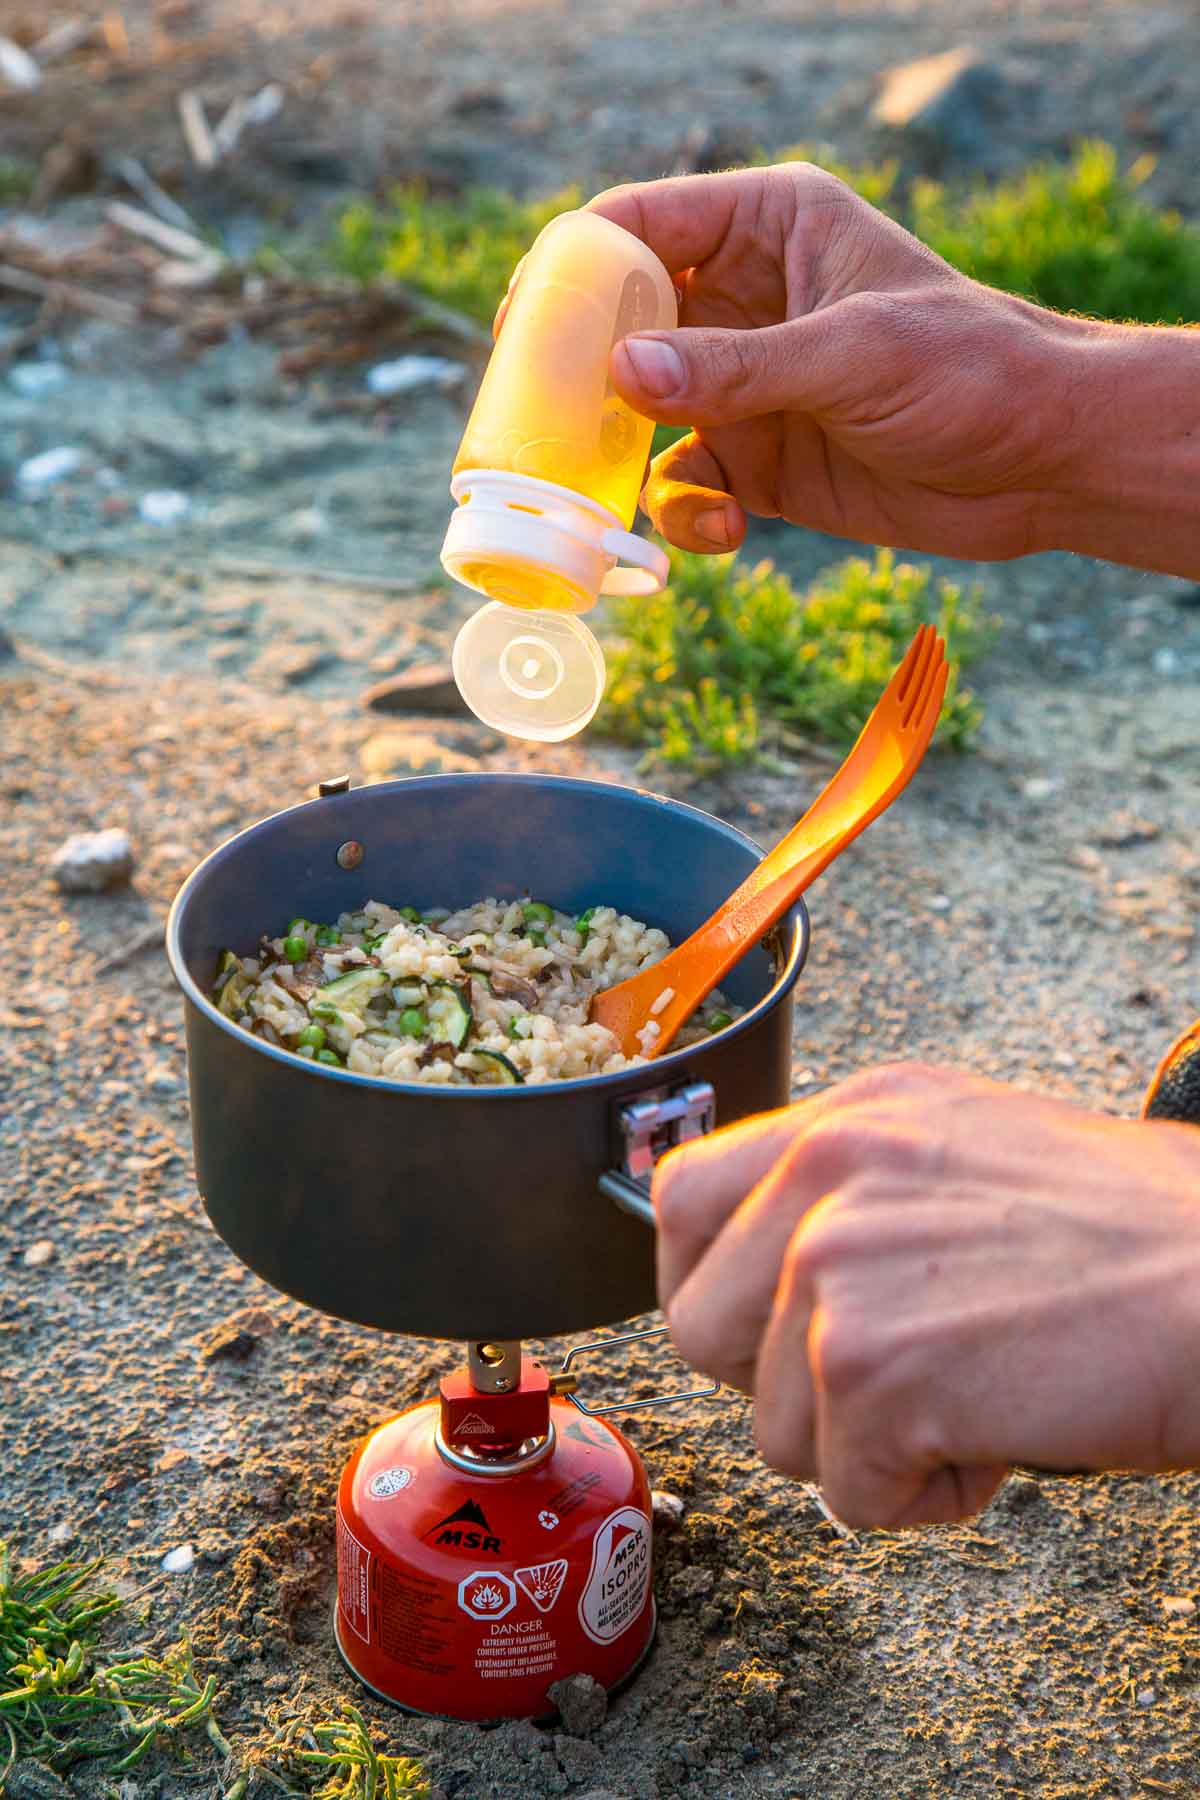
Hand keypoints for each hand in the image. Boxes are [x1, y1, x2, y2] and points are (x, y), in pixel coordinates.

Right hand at [584, 164, 1089, 562]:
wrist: (1043, 462)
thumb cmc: (970, 369)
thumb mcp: (850, 356)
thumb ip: (734, 369)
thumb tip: (621, 376)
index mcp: (767, 227)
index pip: (638, 225)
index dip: (573, 270)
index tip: (524, 327)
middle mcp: (744, 301)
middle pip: (620, 328)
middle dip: (583, 383)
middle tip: (544, 431)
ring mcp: (746, 385)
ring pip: (642, 418)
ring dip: (628, 463)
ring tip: (623, 501)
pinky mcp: (757, 462)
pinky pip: (687, 485)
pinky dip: (688, 516)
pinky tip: (724, 533)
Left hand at [652, 1061, 1199, 1527]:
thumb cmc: (1134, 1234)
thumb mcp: (966, 1152)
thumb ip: (856, 1193)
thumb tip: (772, 1279)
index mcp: (849, 1115)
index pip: (682, 1198)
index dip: (713, 1286)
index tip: (762, 1332)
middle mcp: (825, 1170)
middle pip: (701, 1328)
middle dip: (785, 1385)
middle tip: (889, 1381)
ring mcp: (836, 1263)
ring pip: (772, 1428)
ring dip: (870, 1447)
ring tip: (974, 1394)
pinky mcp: (869, 1365)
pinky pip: (846, 1494)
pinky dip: (926, 1498)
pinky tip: (999, 1433)